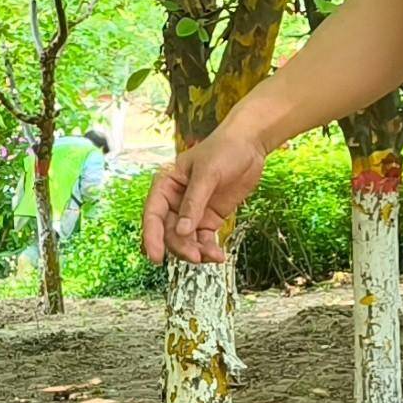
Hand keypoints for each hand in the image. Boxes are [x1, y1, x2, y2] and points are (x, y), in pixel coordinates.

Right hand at [143, 125, 268, 265]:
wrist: (250, 144)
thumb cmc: (224, 149)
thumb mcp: (207, 174)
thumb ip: (193, 203)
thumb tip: (181, 231)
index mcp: (166, 185)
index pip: (153, 214)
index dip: (152, 237)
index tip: (157, 257)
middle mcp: (174, 200)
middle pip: (168, 232)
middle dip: (180, 246)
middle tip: (196, 257)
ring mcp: (192, 211)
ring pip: (185, 240)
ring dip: (196, 251)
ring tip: (212, 256)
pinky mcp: (208, 218)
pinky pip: (203, 240)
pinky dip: (208, 250)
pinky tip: (218, 255)